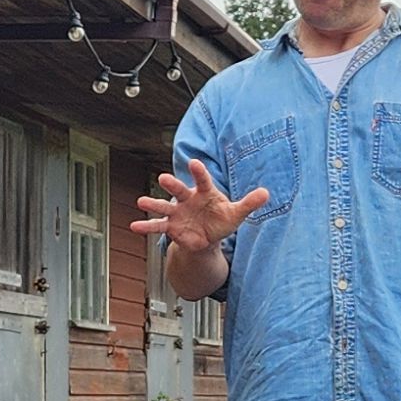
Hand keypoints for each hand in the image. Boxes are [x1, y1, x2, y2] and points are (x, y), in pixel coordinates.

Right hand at [132, 159, 268, 251]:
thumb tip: (266, 193)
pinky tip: (134, 226)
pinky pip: (158, 226)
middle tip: (163, 178)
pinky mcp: (171, 227)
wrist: (208, 238)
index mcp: (205, 192)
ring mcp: (177, 212)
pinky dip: (147, 226)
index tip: (194, 163)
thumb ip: (249, 203)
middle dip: (172, 185)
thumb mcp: (236, 213)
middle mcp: (188, 199)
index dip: (199, 172)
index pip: (203, 180)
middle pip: (179, 190)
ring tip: (141, 201)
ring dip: (153, 203)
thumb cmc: (221, 220)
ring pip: (164, 206)